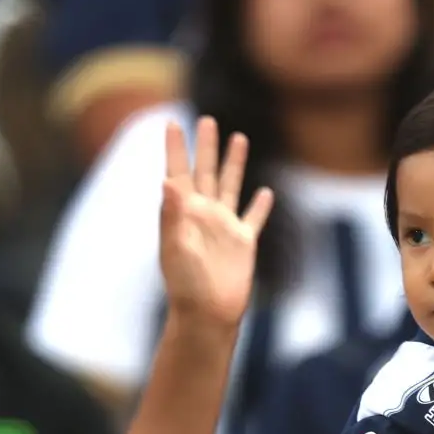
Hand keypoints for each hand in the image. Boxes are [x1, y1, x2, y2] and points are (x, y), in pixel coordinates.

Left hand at [159, 117, 274, 326]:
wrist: (207, 313)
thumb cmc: (185, 284)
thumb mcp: (175, 247)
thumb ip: (172, 213)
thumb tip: (168, 181)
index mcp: (183, 212)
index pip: (178, 172)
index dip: (175, 148)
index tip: (171, 122)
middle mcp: (203, 214)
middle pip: (206, 172)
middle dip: (207, 146)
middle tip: (207, 120)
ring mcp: (224, 227)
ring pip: (230, 186)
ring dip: (234, 163)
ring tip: (239, 138)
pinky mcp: (243, 243)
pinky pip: (253, 218)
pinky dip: (260, 206)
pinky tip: (266, 192)